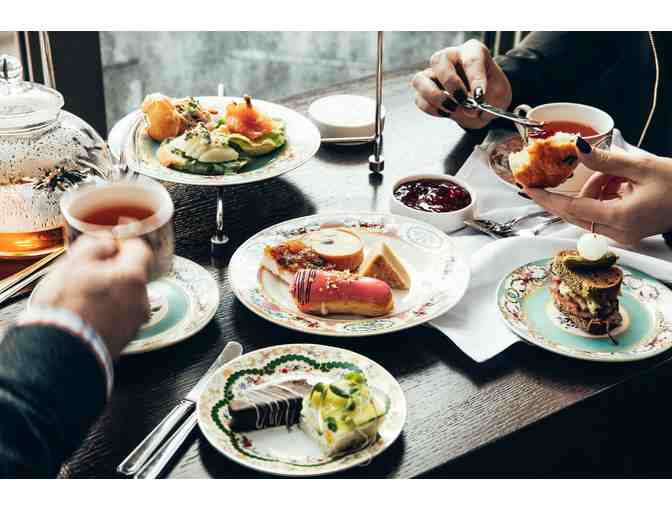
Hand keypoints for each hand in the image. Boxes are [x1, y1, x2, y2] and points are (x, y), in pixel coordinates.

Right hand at [32, 235, 152, 358]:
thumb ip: (96, 245)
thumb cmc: (66, 307)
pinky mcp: (127, 338)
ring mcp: (136, 321)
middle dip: (115, 270)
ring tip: (84, 298)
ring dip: (112, 292)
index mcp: (133, 277)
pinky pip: (122, 315)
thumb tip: (108, 242)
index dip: (124, 243)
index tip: (110, 245)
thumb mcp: (74, 264)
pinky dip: (110, 311)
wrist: (60, 351)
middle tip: (89, 273)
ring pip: (128, 296)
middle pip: (134, 275)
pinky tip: (88, 314)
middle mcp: (141, 299)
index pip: (141, 249)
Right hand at [411, 39, 511, 129]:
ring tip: (452, 108)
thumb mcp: (500, 95)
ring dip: (435, 97)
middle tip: (463, 100)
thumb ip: (488, 103)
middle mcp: (450, 57)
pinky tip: (446, 112)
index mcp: (473, 51)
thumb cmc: (491, 92)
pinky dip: (432, 109)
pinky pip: (419, 99)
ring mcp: (434, 73)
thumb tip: (470, 110)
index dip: (475, 78)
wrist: (483, 101)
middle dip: (450, 83)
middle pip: (439, 60)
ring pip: (420, 79)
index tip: (479, 96)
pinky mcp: (425, 90)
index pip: (471, 59)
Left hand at [524, 139, 671, 244]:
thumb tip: (578, 149)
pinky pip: (599, 212)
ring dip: (592, 189)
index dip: (547, 197)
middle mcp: (618, 232)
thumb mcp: (641, 167)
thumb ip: (606, 161)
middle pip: (574, 213)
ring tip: (617, 172)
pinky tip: (620, 182)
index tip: (527, 187)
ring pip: (587, 211)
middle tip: (543, 176)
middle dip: (563, 192)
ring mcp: (621, 234)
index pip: (572, 208)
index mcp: (621, 218)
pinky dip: (602, 195)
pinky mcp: (624, 231)